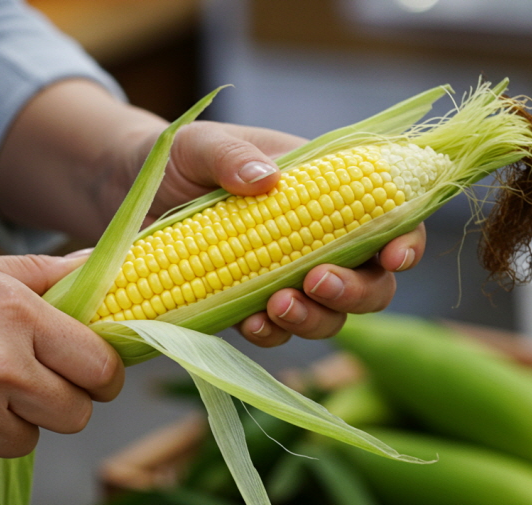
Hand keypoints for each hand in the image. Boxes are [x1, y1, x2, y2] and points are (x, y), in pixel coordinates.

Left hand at [0, 79, 425, 346]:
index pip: (389, 217)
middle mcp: (316, 238)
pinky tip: (250, 324)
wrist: (126, 194)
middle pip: (371, 281)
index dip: (404, 241)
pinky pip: (278, 330)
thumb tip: (268, 181)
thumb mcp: (199, 144)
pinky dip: (271, 333)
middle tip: (316, 283)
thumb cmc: (177, 157)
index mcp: (325, 189)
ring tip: (276, 307)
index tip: (395, 256)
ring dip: (315, 318)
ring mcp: (286, 275)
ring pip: (331, 314)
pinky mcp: (252, 304)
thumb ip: (231, 155)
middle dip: (356, 291)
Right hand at [0, 247, 122, 479]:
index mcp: (18, 317)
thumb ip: (47, 274)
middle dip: (58, 402)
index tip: (93, 376)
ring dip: (5, 422)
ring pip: (24, 442)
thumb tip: (101, 265)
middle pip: (74, 415)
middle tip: (27, 384)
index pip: (100, 368)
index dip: (103, 376)